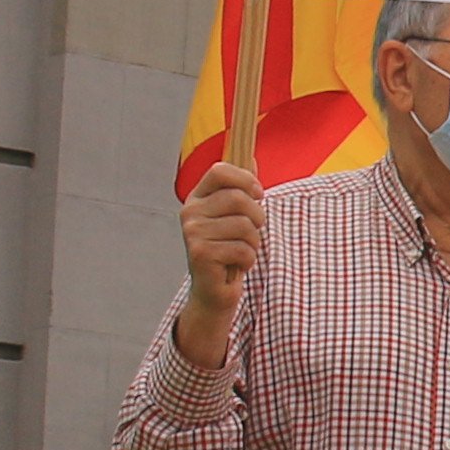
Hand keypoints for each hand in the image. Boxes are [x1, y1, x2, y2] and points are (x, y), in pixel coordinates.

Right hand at [178, 162, 265, 363]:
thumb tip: (252, 158)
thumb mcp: (234, 217)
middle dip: (258, 217)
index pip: (220, 171)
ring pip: (245, 226)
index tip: (258, 194)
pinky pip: (243, 249)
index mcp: (197, 198)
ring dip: (254, 243)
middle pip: (238, 198)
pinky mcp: (200, 254)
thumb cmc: (228, 249)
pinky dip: (248, 260)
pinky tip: (236, 266)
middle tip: (253, 233)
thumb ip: (241, 189)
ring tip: (242, 251)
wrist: (213, 290)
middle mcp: (190, 212)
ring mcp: (193, 233)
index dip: (246, 180)